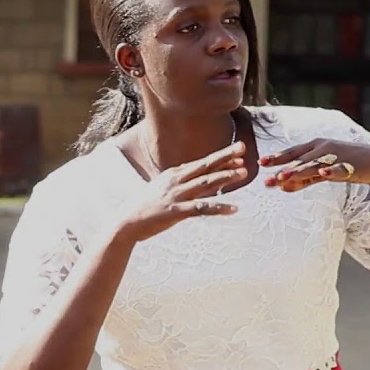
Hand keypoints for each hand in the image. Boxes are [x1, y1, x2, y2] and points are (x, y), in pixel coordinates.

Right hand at [113, 141, 246, 243]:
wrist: (126, 222)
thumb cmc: (144, 206)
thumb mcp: (162, 187)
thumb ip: (179, 181)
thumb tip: (195, 176)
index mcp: (173, 174)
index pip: (201, 163)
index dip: (220, 157)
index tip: (238, 152)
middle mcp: (176, 181)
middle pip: (205, 167)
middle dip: (225, 157)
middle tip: (243, 148)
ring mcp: (176, 196)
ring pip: (206, 183)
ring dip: (225, 177)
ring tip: (243, 172)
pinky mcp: (176, 212)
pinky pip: (201, 208)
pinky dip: (218, 208)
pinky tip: (233, 208)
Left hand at [260, 139, 369, 190]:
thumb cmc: (346, 164)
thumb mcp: (322, 172)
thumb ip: (303, 179)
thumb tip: (282, 187)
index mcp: (315, 146)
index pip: (292, 152)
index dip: (277, 157)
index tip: (261, 162)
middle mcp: (323, 148)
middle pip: (299, 159)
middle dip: (282, 168)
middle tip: (268, 177)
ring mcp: (336, 156)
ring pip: (313, 164)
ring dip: (298, 171)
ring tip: (283, 177)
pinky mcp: (350, 166)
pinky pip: (338, 169)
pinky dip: (330, 171)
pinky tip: (323, 173)